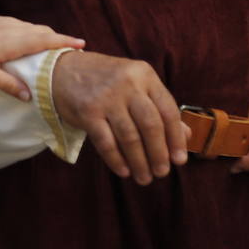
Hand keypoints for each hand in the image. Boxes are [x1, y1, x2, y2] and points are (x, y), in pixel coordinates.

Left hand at [0, 15, 84, 101]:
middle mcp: (12, 28)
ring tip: (57, 46)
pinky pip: (23, 25)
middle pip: (42, 31)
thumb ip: (7, 84)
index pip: (44, 40)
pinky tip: (32, 40)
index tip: (82, 44)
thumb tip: (29, 95)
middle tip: (74, 49)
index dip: (63, 42)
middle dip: (59, 39)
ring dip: (47, 35)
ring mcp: (4, 22)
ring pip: (33, 27)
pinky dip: (34, 32)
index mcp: (11, 41)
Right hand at [51, 50, 188, 184]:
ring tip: (144, 178)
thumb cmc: (106, 80)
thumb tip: (186, 136)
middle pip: (150, 125)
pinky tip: (124, 171)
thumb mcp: (136, 84)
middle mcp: (127, 83)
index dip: (176, 138)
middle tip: (162, 173)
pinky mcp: (87, 111)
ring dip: (139, 162)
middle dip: (159, 154)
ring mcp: (106, 97)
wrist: (62, 70)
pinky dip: (116, 160)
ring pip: (129, 137)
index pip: (167, 110)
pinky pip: (106, 142)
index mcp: (144, 74)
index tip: (179, 161)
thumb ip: (160, 107)